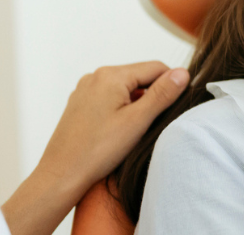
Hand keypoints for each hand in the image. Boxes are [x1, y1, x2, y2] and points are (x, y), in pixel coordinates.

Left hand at [2, 61, 188, 234]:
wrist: (60, 175)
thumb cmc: (96, 151)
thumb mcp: (137, 121)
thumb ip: (162, 94)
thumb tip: (183, 73)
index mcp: (111, 75)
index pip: (156, 68)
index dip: (172, 84)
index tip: (178, 106)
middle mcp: (95, 77)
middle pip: (139, 77)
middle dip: (153, 95)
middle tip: (157, 122)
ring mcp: (85, 90)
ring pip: (124, 89)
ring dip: (137, 103)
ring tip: (138, 130)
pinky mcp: (80, 104)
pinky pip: (109, 98)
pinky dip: (121, 109)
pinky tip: (120, 131)